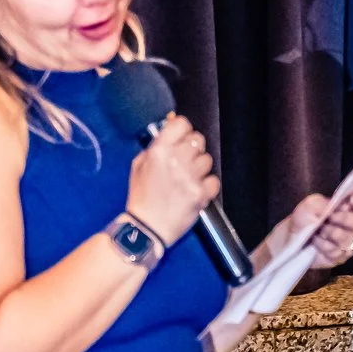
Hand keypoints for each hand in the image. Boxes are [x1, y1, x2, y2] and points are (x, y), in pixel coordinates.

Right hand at [124, 115, 217, 245]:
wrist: (147, 227)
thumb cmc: (142, 197)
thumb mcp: (139, 166)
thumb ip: (155, 147)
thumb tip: (170, 133)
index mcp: (158, 151)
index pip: (182, 124)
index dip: (184, 130)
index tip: (182, 138)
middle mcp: (175, 160)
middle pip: (197, 140)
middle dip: (192, 149)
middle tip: (185, 162)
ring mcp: (190, 177)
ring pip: (207, 160)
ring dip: (200, 168)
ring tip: (188, 179)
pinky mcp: (201, 193)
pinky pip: (214, 180)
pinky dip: (207, 186)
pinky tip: (195, 191)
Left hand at [264, 190, 352, 270]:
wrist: (292, 237)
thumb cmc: (306, 217)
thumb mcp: (310, 204)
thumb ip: (321, 203)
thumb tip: (332, 209)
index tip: (351, 199)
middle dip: (347, 220)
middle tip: (331, 217)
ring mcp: (351, 244)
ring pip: (350, 241)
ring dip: (333, 234)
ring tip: (320, 231)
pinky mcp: (341, 257)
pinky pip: (337, 253)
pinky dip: (324, 246)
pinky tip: (315, 242)